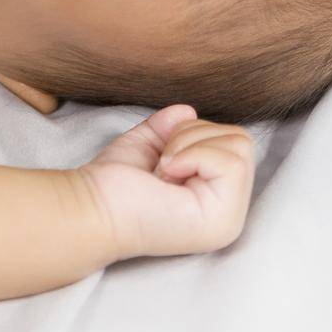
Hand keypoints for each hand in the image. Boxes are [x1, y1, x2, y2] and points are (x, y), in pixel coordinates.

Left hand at [78, 104, 253, 258]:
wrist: (91, 207)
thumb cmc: (112, 185)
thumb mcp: (146, 146)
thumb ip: (169, 128)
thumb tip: (188, 111)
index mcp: (215, 198)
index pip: (233, 143)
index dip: (193, 136)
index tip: (161, 160)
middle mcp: (229, 213)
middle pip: (240, 140)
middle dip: (192, 137)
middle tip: (162, 166)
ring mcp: (229, 220)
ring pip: (239, 146)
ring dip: (189, 146)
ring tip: (164, 172)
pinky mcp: (223, 220)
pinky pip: (232, 162)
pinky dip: (193, 156)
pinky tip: (168, 176)